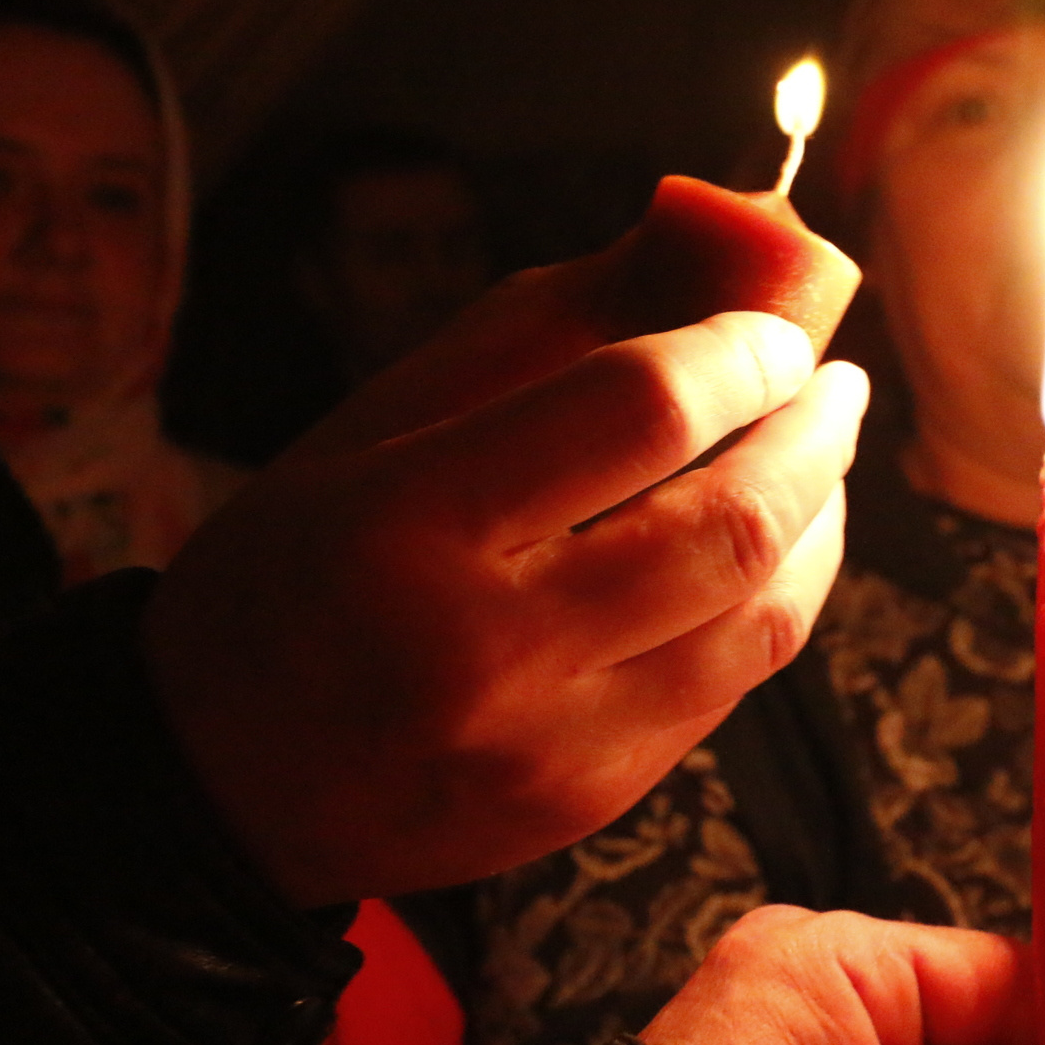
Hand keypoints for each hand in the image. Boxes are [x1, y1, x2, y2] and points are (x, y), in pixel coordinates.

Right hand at [145, 195, 868, 906]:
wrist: (209, 787)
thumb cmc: (291, 573)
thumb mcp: (374, 423)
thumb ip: (543, 329)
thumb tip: (707, 240)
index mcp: (413, 526)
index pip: (639, 411)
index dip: (738, 350)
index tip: (774, 326)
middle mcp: (492, 650)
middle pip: (729, 523)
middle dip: (813, 435)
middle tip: (835, 381)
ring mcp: (553, 746)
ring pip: (763, 619)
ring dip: (821, 521)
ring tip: (822, 454)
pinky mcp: (594, 803)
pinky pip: (733, 687)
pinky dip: (776, 601)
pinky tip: (774, 547)